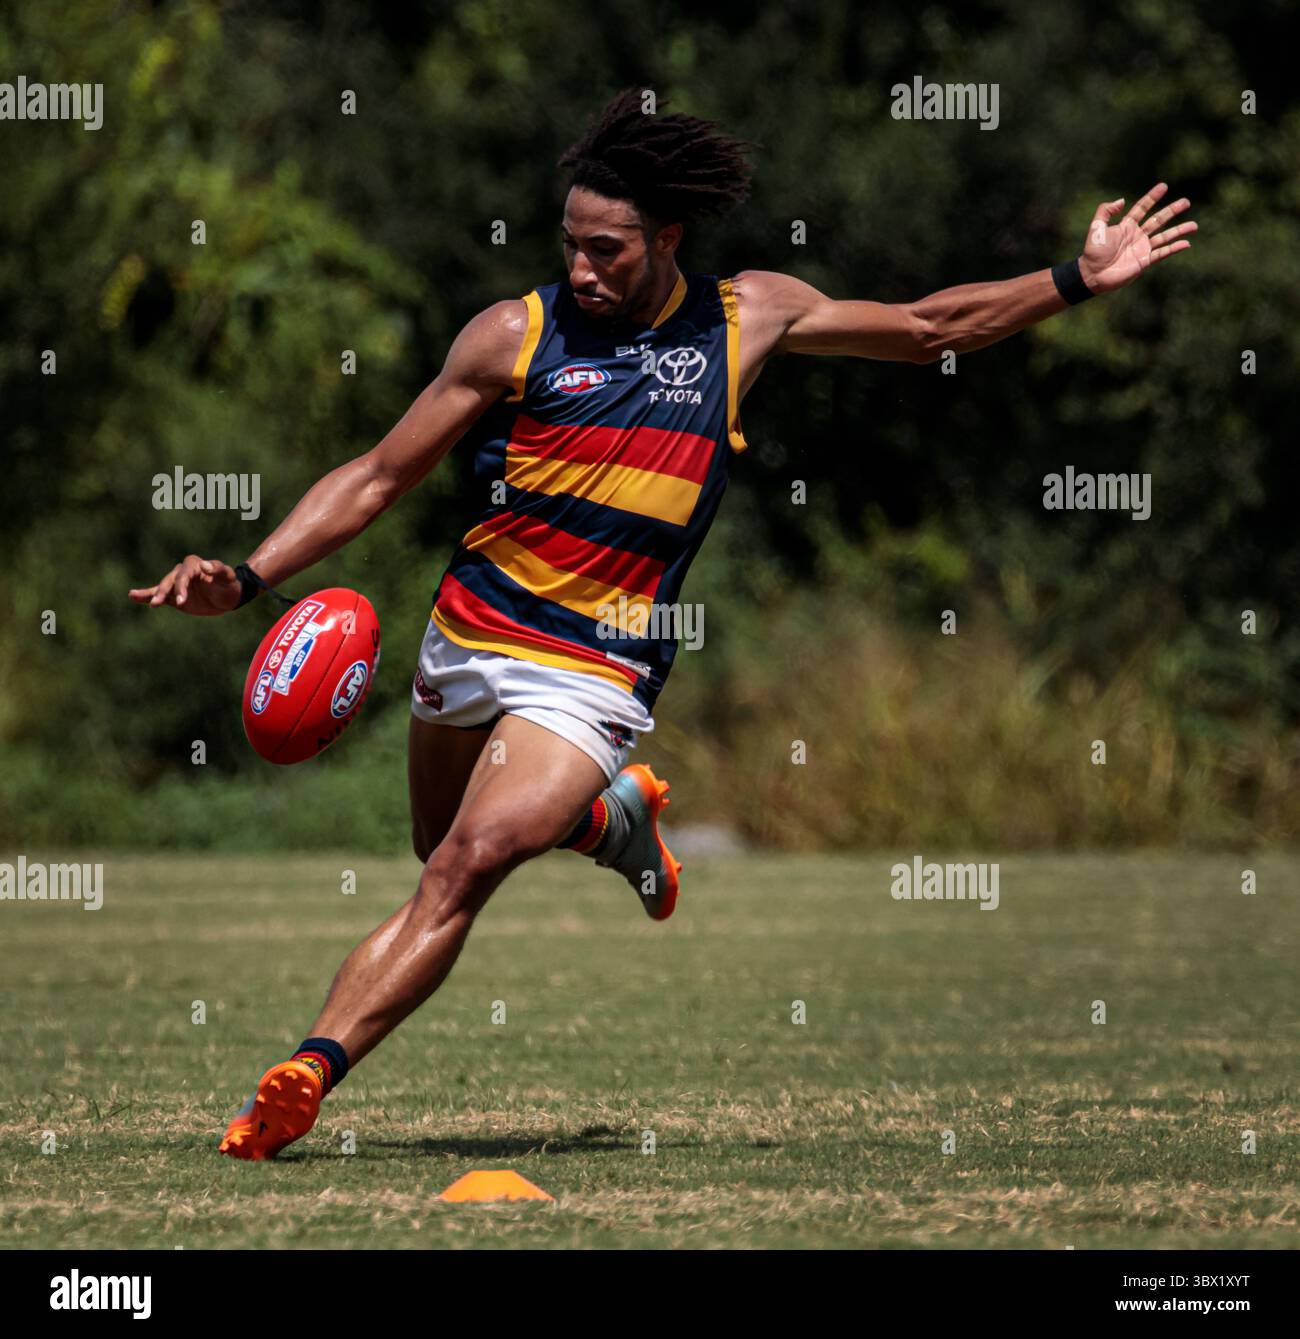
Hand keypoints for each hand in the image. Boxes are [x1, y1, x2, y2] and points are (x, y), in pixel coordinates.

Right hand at [129, 555, 240, 614]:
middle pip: (170, 581)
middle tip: (158, 603)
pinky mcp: (173, 595)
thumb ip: (218, 569)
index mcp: (194, 565)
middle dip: (164, 591)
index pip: (183, 575)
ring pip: (161, 587)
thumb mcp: (228, 577)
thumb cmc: (229, 585)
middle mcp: (183, 572)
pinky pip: (159, 595)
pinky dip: (146, 596)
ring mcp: (177, 584)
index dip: (181, 587)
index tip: (181, 600)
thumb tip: (205, 565)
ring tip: (133, 596)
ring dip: (151, 593)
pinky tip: (133, 596)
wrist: (228, 597)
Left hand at [1077, 182, 1195, 294]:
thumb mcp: (1096, 227)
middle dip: (1172, 210)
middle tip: (1186, 202)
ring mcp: (1142, 248)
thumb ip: (1106, 211)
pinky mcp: (1144, 261)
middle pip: (1158, 220)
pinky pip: (1162, 253)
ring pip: (1165, 236)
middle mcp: (1137, 235)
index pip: (1142, 208)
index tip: (1163, 186)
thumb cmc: (1093, 252)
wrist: (1092, 274)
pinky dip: (1174, 248)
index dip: (1152, 197)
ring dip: (1179, 230)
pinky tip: (1186, 243)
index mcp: (1127, 225)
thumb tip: (1122, 200)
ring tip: (1194, 226)